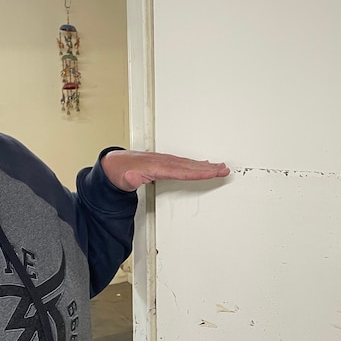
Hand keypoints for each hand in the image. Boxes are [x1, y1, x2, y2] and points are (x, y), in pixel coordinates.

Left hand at [101, 150, 230, 191]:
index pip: (181, 171)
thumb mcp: (123, 179)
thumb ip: (130, 179)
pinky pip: (185, 163)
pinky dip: (197, 164)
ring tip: (221, 167)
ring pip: (190, 163)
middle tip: (225, 169)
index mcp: (156, 167)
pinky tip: (204, 165)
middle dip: (209, 168)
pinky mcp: (166, 162)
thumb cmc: (120, 172)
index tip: (211, 173)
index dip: (197, 172)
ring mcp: (166, 161)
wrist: (115, 164)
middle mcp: (164, 161)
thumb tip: (134, 177)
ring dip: (206, 165)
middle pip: (190, 166)